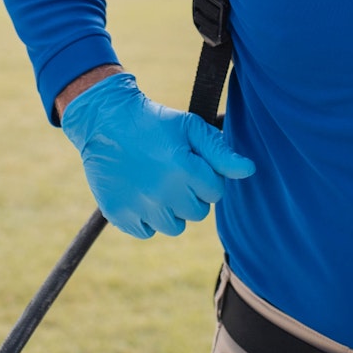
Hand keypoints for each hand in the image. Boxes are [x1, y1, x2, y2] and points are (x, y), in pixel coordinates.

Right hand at [61, 73, 255, 238]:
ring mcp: (139, 206)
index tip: (190, 163)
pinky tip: (140, 195)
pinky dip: (146, 218)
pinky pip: (146, 232)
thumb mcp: (190, 127)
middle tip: (173, 173)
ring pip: (174, 227)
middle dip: (191, 195)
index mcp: (184, 169)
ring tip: (157, 185)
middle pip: (198, 213)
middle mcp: (163, 192)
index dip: (206, 177)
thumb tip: (249, 171)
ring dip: (171, 210)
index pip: (215, 193)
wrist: (104, 121)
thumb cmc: (153, 122)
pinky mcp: (119, 215)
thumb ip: (220, 152)